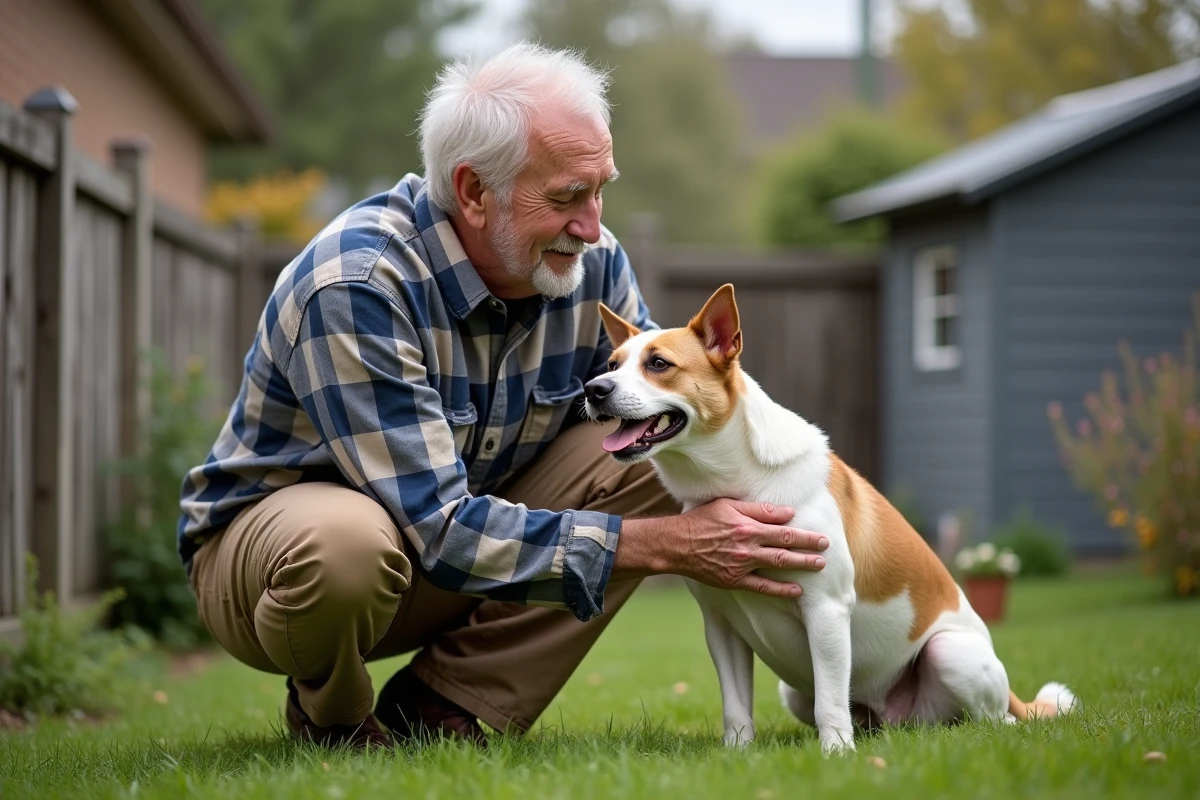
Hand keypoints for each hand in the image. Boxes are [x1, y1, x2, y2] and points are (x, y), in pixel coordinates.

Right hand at [615, 498, 828, 596]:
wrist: (675, 544)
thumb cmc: (701, 520)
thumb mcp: (727, 505)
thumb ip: (758, 510)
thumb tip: (787, 512)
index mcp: (746, 525)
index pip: (783, 529)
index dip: (804, 533)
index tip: (820, 536)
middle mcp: (747, 545)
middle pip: (785, 547)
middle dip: (809, 548)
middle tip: (826, 549)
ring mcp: (741, 564)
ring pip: (778, 565)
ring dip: (801, 565)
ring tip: (819, 566)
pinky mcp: (733, 580)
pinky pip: (762, 587)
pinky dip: (780, 590)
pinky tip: (796, 590)